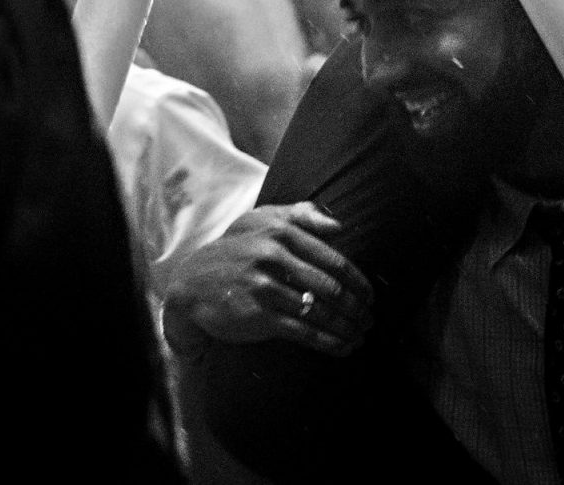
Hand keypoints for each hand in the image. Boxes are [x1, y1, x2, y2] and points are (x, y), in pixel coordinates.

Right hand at [158, 203, 372, 356]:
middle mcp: (274, 256)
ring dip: (348, 328)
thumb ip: (301, 216)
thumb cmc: (234, 251)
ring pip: (321, 312)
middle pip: (332, 288)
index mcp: (280, 232)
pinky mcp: (260, 315)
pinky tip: (343, 347)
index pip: (334, 260)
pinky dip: (330, 343)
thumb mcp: (260, 221)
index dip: (359, 282)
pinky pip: (305, 332)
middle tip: (370, 320)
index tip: (370, 296)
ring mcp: (266, 287)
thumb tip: (340, 226)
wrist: (192, 283)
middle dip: (358, 309)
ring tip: (360, 336)